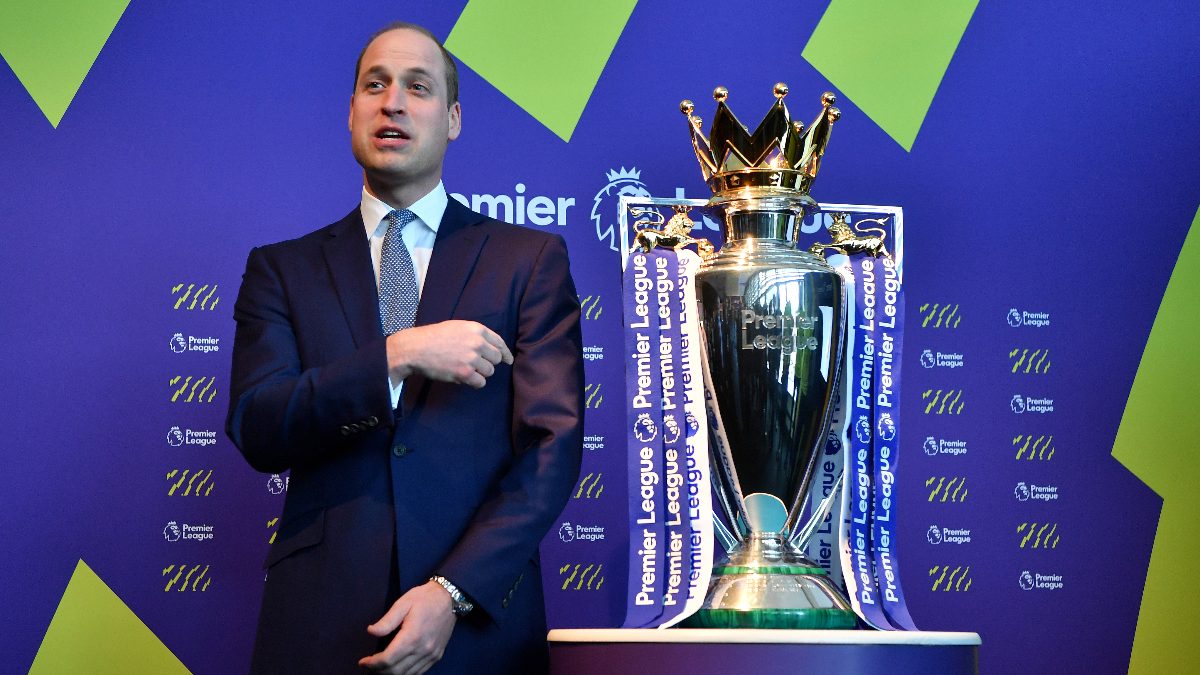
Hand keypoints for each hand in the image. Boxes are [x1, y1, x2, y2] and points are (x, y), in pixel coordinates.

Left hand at [359, 581, 457, 673]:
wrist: (450, 598)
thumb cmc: (424, 598)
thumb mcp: (403, 603)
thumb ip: (386, 621)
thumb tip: (371, 632)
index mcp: (412, 636)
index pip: (388, 659)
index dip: (372, 664)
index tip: (363, 661)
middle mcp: (423, 649)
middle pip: (396, 671)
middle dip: (378, 671)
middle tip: (369, 665)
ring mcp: (431, 655)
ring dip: (391, 674)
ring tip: (380, 668)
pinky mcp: (436, 656)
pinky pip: (418, 672)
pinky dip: (405, 674)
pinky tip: (397, 668)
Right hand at [387, 320, 513, 388]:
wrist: (416, 348)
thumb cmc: (434, 337)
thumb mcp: (457, 327)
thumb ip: (475, 335)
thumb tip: (490, 347)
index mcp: (477, 329)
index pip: (499, 343)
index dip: (505, 353)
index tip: (508, 360)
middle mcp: (477, 342)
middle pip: (496, 359)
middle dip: (488, 363)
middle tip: (477, 366)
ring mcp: (472, 358)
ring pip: (489, 371)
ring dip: (480, 373)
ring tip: (466, 370)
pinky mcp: (465, 373)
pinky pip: (480, 382)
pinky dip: (475, 383)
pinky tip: (465, 378)